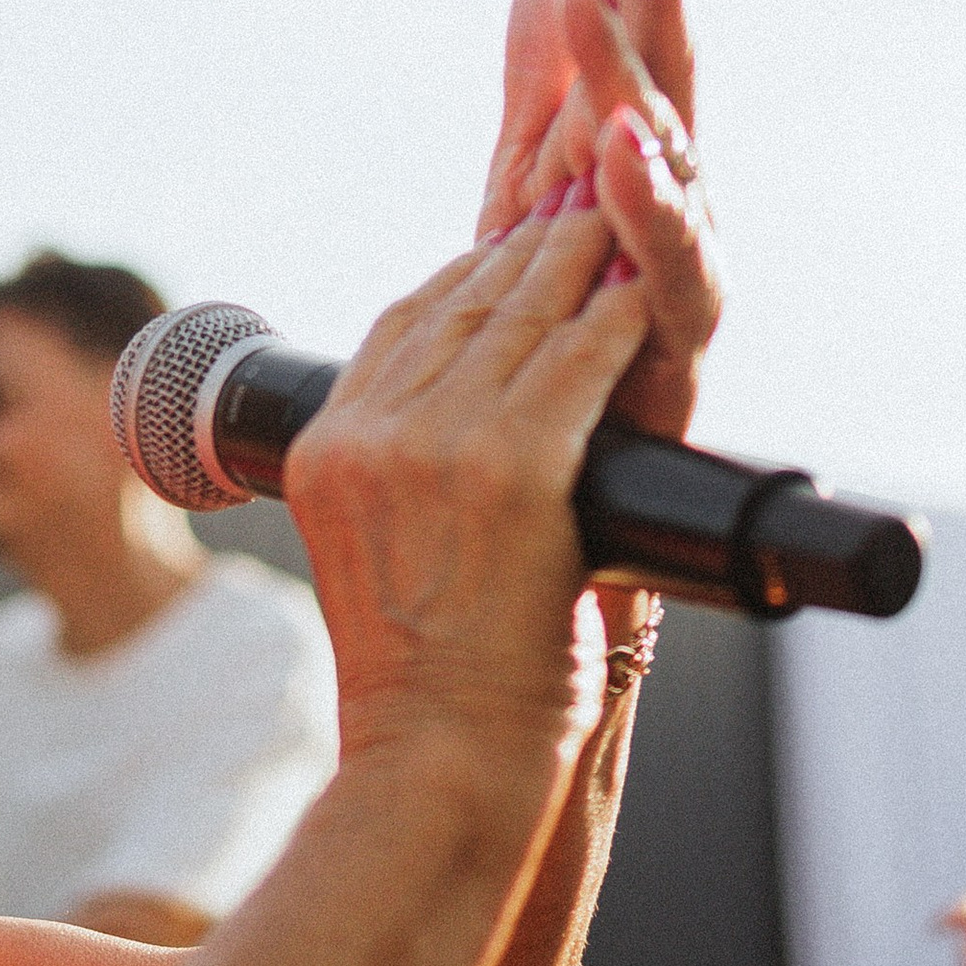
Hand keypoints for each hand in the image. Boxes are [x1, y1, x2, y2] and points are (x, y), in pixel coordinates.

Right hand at [286, 202, 650, 770]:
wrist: (441, 765)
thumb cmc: (430, 684)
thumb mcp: (376, 555)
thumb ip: (405, 476)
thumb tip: (464, 423)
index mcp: (327, 449)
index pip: (402, 323)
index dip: (466, 270)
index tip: (509, 239)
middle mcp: (371, 434)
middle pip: (464, 305)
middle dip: (528, 247)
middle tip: (575, 200)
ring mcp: (438, 447)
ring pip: (524, 320)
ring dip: (577, 261)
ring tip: (615, 221)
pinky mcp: (513, 470)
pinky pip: (576, 364)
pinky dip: (613, 320)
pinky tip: (638, 290)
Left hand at [474, 0, 715, 440]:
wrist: (552, 529)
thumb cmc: (553, 366)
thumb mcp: (531, 205)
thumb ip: (543, 89)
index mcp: (632, 181)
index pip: (638, 58)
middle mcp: (670, 226)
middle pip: (667, 94)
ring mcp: (677, 294)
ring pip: (671, 175)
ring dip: (643, 86)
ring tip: (616, 2)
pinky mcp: (673, 363)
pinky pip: (665, 280)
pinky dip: (647, 209)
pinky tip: (622, 150)